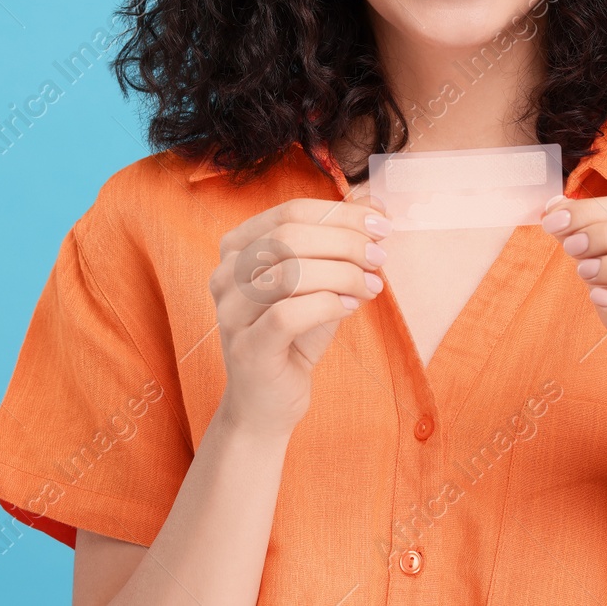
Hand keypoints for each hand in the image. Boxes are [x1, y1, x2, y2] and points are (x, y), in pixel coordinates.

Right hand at [209, 195, 390, 436]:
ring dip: (342, 274)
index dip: (341, 213)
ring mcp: (230, 312)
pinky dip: (328, 305)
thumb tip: (375, 204)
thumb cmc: (295, 335)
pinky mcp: (246, 348)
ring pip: (290, 272)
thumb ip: (339, 243)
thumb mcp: (320, 281)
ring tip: (370, 287)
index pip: (290, 212)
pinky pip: (288, 313)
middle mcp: (225, 275)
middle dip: (345, 242)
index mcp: (237, 248)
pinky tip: (350, 309)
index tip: (381, 225)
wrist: (268, 401)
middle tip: (380, 257)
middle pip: (290, 237)